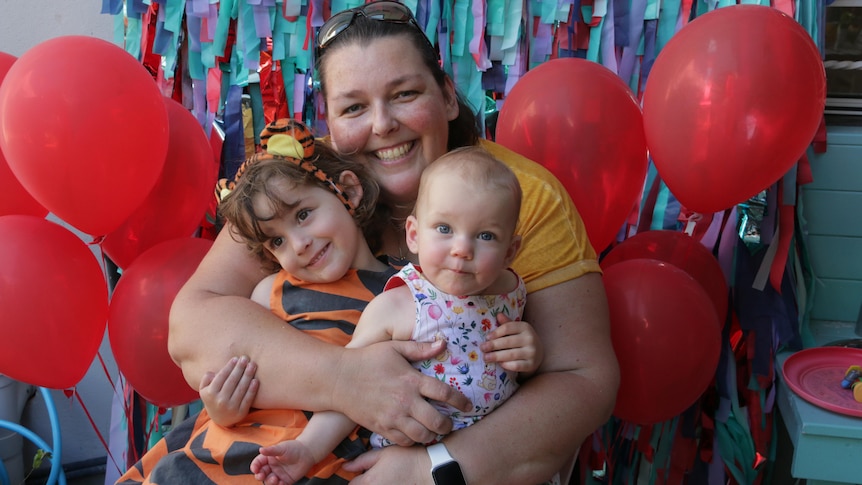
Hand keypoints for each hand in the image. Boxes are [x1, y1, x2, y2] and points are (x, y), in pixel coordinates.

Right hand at [198, 356, 257, 426]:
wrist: (220, 420)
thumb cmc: (213, 399)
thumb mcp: (204, 390)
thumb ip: (206, 379)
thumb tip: (213, 373)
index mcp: (210, 394)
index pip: (221, 377)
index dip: (229, 367)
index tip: (236, 358)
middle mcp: (220, 401)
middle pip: (232, 381)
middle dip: (240, 368)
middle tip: (246, 358)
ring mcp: (231, 408)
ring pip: (241, 388)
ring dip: (248, 375)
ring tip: (252, 365)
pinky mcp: (241, 413)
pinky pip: (248, 399)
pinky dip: (252, 390)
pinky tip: (256, 380)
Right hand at [251, 440, 315, 484]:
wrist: (307, 453)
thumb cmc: (294, 448)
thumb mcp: (282, 447)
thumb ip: (271, 450)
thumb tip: (261, 450)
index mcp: (268, 458)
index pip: (258, 463)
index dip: (255, 466)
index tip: (255, 469)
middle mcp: (272, 467)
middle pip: (261, 473)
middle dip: (260, 475)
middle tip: (261, 475)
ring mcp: (278, 474)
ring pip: (269, 481)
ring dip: (269, 481)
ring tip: (275, 479)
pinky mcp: (285, 481)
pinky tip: (281, 483)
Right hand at [334, 340, 470, 445]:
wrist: (338, 379)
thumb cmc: (367, 360)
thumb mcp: (394, 348)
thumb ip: (420, 348)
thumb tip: (443, 343)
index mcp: (412, 380)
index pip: (445, 393)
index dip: (461, 402)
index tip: (468, 406)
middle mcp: (405, 401)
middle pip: (437, 421)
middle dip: (448, 425)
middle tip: (450, 424)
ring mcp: (393, 417)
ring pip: (422, 436)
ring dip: (432, 435)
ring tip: (434, 431)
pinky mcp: (382, 428)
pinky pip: (404, 441)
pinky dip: (414, 441)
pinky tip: (416, 434)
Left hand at [343, 445, 430, 484]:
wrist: (430, 469)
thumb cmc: (407, 459)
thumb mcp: (383, 454)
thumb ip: (362, 461)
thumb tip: (346, 466)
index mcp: (369, 481)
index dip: (356, 479)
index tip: (362, 474)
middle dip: (365, 483)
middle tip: (377, 476)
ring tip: (386, 478)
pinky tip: (394, 482)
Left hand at [480, 313, 543, 374]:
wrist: (538, 353)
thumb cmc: (522, 339)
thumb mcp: (516, 330)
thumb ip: (507, 323)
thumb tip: (498, 314)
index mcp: (525, 327)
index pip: (508, 328)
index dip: (496, 332)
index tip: (486, 337)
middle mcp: (530, 338)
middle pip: (508, 341)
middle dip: (493, 345)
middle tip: (482, 348)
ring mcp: (532, 352)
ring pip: (511, 354)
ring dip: (496, 356)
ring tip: (486, 357)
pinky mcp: (532, 364)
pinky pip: (516, 365)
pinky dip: (506, 365)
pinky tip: (499, 364)